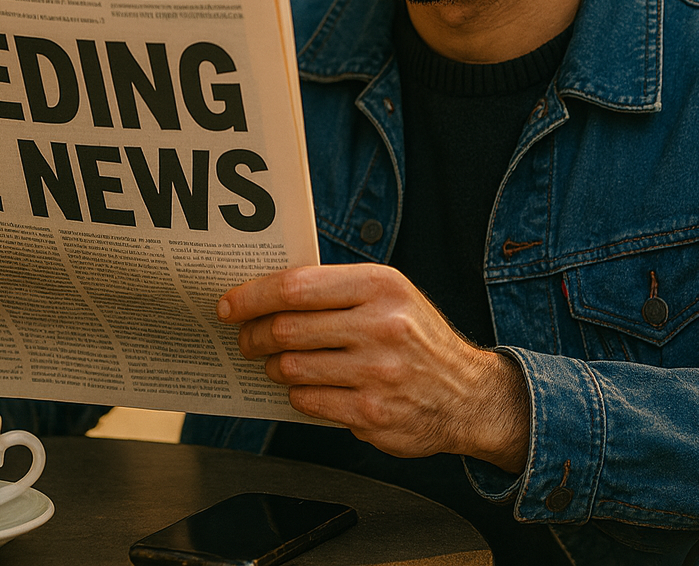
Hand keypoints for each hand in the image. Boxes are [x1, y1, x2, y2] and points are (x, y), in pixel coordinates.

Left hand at [217, 263, 528, 472]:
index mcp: (381, 286)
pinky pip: (307, 401)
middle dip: (253, 334)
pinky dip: (297, 394)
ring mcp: (376, 372)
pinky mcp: (371, 412)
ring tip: (276, 363)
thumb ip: (337, 289)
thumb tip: (267, 292)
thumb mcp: (391, 295)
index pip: (296, 286)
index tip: (229, 304)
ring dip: (272, 366)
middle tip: (245, 338)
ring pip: (290, 367)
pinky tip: (307, 387)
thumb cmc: (417, 338)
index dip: (253, 296)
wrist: (468, 395)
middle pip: (286, 328)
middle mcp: (380, 326)